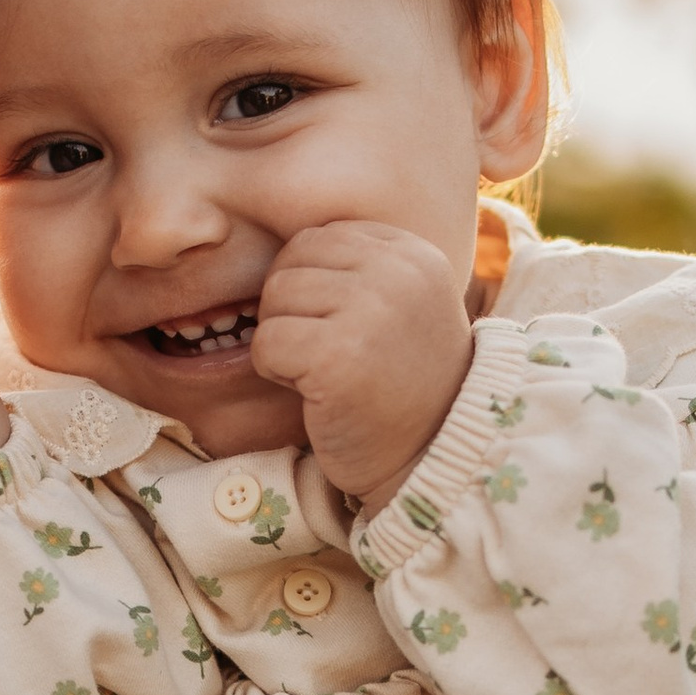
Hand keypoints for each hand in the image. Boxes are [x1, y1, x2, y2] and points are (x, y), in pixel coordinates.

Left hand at [250, 222, 472, 513]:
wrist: (430, 455)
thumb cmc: (402, 383)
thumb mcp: (400, 303)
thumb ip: (356, 266)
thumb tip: (282, 250)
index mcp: (412, 252)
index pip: (319, 239)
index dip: (311, 287)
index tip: (347, 330)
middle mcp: (396, 272)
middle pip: (290, 263)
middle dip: (291, 311)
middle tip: (330, 354)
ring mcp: (369, 310)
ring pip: (273, 298)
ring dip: (283, 342)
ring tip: (326, 371)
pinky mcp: (336, 356)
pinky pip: (265, 343)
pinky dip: (276, 373)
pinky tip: (316, 392)